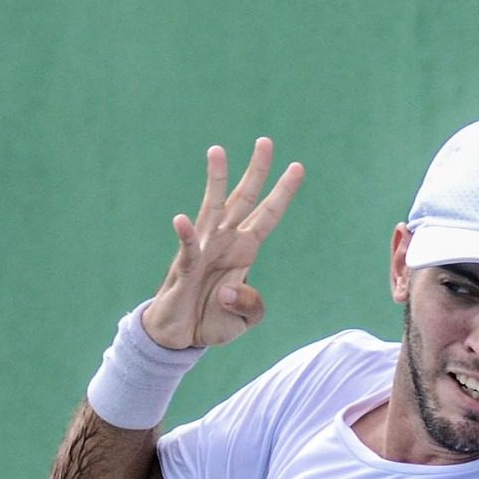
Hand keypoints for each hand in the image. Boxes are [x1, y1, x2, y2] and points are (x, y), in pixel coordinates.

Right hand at [140, 138, 305, 350]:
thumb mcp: (246, 319)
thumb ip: (252, 305)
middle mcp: (224, 242)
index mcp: (244, 250)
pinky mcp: (184, 269)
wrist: (180, 336)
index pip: (268, 215)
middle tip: (266, 141)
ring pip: (212, 208)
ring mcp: (203, 250)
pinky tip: (181, 220)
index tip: (298, 166)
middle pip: (244, 199)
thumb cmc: (212, 319)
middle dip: (256, 172)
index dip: (283, 193)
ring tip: (217, 150)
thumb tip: (228, 290)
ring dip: (216, 180)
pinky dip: (186, 236)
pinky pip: (187, 250)